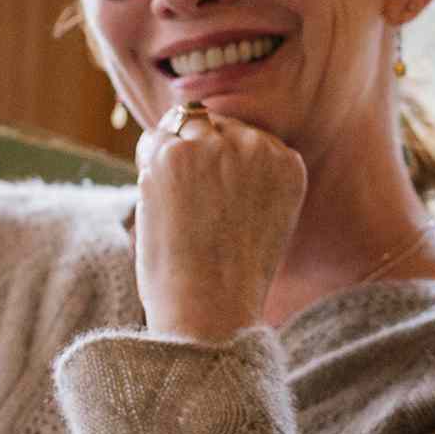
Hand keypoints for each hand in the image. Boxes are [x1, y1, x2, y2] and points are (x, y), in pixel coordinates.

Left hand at [133, 106, 307, 340]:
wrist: (211, 309)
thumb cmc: (230, 276)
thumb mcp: (264, 217)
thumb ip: (250, 176)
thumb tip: (207, 133)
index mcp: (288, 162)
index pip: (245, 136)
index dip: (219, 163)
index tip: (212, 201)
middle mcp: (258, 147)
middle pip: (214, 124)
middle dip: (196, 152)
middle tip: (188, 204)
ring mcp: (217, 148)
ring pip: (182, 126)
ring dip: (170, 156)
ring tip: (173, 204)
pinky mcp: (176, 155)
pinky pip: (152, 141)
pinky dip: (146, 166)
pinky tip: (157, 202)